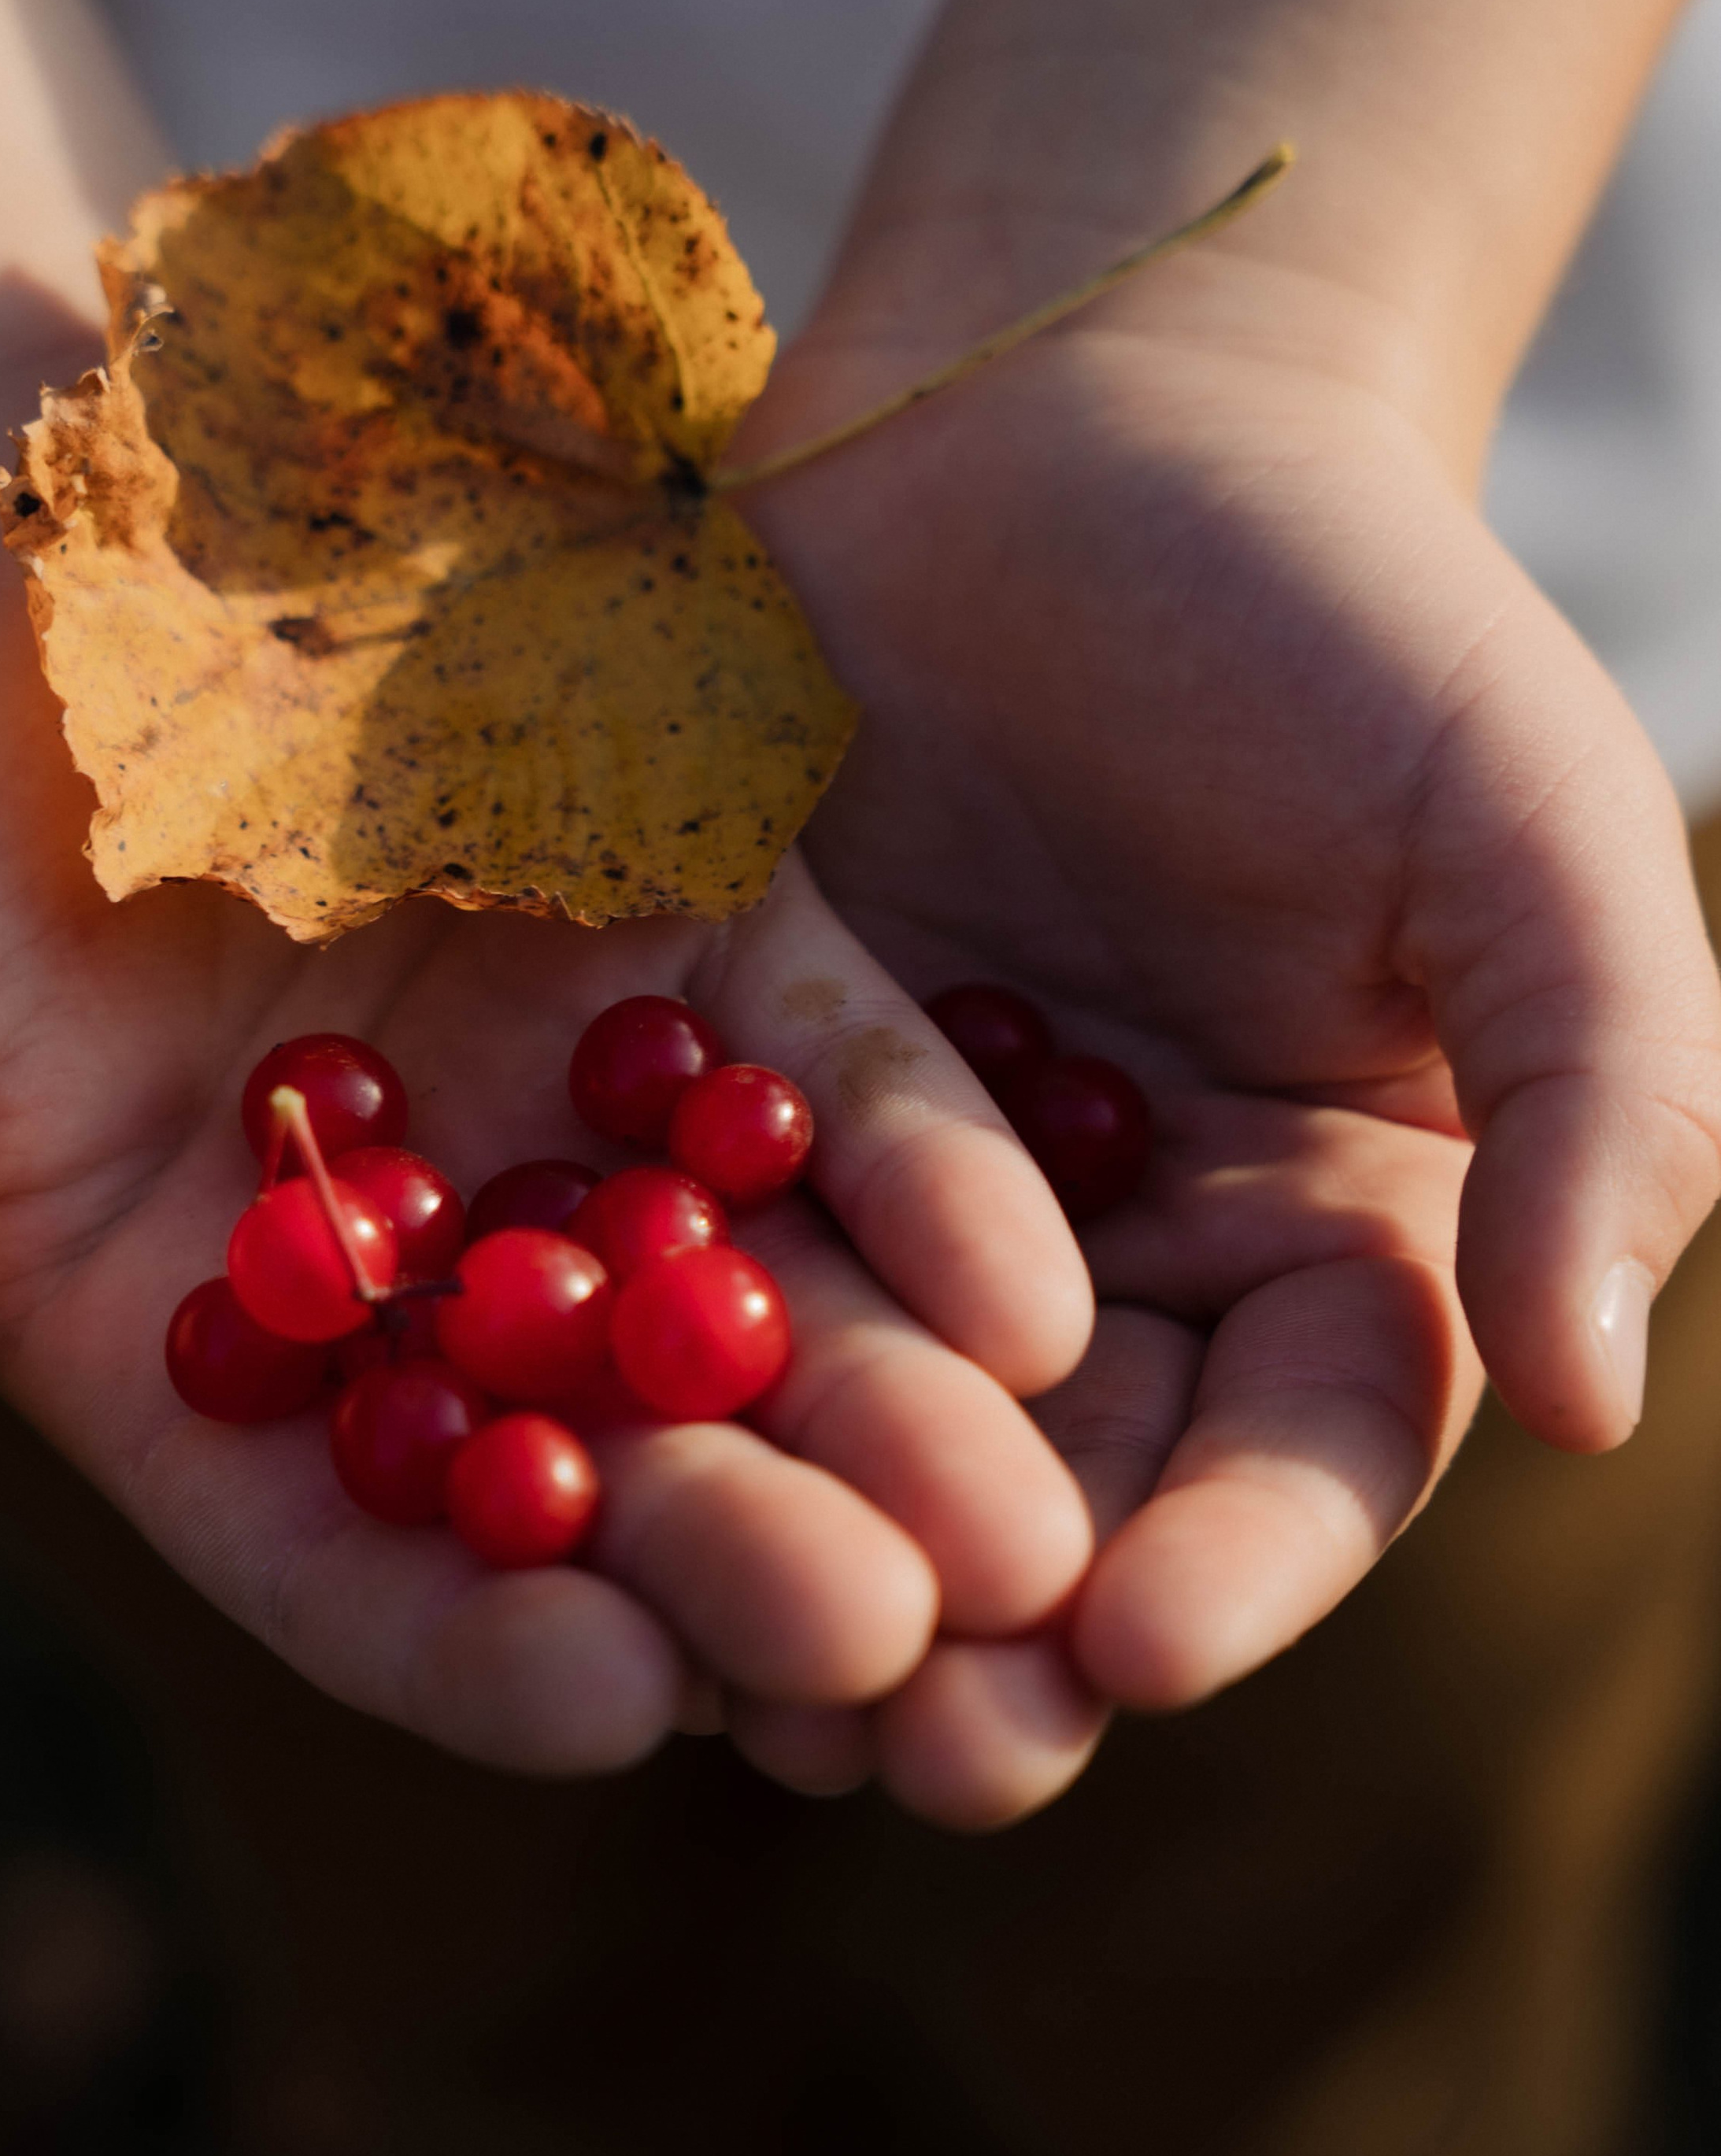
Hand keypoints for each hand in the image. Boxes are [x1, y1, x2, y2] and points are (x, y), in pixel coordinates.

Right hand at [0, 321, 1102, 1772]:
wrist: (15, 474)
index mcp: (204, 1345)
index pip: (348, 1551)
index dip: (473, 1636)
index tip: (611, 1704)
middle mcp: (415, 1269)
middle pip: (597, 1463)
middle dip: (740, 1557)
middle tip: (896, 1656)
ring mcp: (570, 1104)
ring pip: (750, 1306)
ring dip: (893, 1419)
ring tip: (1030, 1529)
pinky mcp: (696, 936)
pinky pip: (833, 1081)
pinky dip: (929, 1176)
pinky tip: (1048, 1282)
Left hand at [729, 287, 1720, 1823]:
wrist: (1077, 409)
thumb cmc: (1350, 613)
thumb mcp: (1530, 840)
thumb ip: (1593, 1107)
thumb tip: (1593, 1404)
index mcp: (1324, 1234)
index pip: (1298, 1453)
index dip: (1237, 1563)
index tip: (1139, 1649)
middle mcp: (1111, 1260)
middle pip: (1060, 1490)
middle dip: (989, 1628)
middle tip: (915, 1747)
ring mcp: (900, 1197)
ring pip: (851, 1418)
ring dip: (795, 1546)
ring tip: (726, 1679)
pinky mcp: (721, 1095)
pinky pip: (671, 1256)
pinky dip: (625, 1365)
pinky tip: (561, 1483)